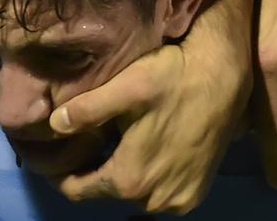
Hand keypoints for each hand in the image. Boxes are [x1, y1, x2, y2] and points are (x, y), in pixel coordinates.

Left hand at [48, 36, 247, 213]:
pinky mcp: (197, 192)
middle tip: (78, 147)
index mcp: (131, 179)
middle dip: (90, 173)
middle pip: (106, 194)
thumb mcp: (124, 89)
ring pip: (133, 196)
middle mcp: (156, 200)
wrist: (225, 77)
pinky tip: (137, 152)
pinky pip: (158, 195)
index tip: (51, 158)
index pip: (78, 191)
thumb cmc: (173, 79)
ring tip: (106, 148)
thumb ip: (86, 111)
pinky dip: (144, 179)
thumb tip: (54, 124)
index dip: (60, 176)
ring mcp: (180, 199)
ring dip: (118, 177)